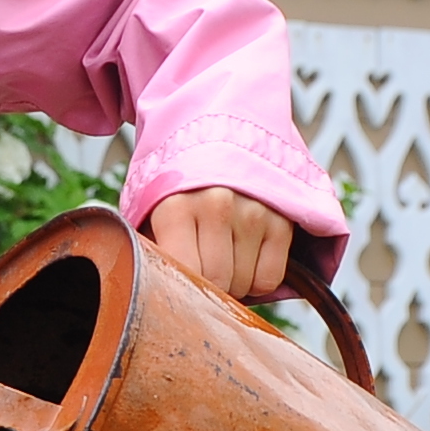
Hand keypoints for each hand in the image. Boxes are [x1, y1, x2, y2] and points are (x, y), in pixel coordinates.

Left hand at [143, 188, 296, 297]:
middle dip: (210, 288)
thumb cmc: (177, 189)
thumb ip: (150, 249)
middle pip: (218, 284)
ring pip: (244, 284)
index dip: (184, 290)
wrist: (218, 140)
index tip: (181, 285)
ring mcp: (253, 212)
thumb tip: (152, 290)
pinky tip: (245, 257)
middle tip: (202, 270)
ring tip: (222, 256)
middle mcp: (217, 206)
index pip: (186, 276)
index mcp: (175, 207)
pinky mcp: (281, 220)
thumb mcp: (149, 212)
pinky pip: (268, 279)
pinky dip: (257, 279)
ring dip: (233, 282)